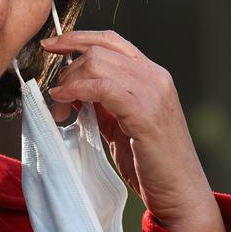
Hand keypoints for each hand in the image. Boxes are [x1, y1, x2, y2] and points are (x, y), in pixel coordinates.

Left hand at [41, 30, 226, 231]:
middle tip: (54, 97)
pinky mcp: (145, 112)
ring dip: (68, 83)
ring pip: (96, 64)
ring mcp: (152, 92)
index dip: (76, 38)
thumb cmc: (150, 163)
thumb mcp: (121, 124)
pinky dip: (75, 90)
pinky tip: (64, 102)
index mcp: (151, 75)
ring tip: (58, 108)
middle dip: (66, 70)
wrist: (180, 192)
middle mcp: (155, 76)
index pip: (110, 40)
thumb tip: (72, 90)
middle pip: (98, 50)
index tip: (50, 45)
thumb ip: (103, 103)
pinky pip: (101, 87)